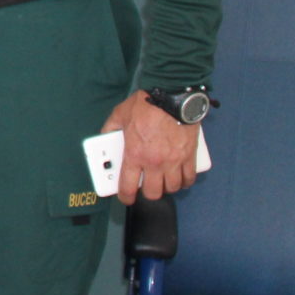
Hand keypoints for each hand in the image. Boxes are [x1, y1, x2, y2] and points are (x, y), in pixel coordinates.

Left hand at [100, 90, 201, 204]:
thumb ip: (110, 128)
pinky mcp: (189, 156)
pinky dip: (185, 181)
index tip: (125, 198)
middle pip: (153, 192)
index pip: (128, 186)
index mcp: (134, 154)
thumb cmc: (146, 104)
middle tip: (145, 186)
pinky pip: (189, 178)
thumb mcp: (120, 114)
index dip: (125, 197)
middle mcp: (154, 162)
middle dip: (147, 193)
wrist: (172, 96)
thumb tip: (105, 137)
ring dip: (166, 187)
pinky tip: (180, 177)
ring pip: (172, 188)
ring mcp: (174, 161)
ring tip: (162, 180)